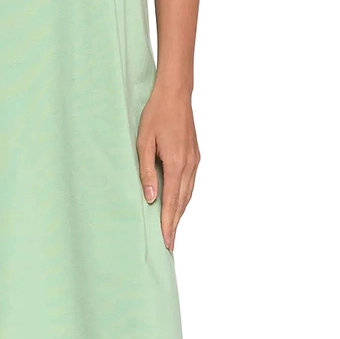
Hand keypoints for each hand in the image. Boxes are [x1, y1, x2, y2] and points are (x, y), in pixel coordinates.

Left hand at [136, 84, 199, 251]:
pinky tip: (179, 203)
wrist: (175, 94)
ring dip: (181, 212)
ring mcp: (194, 160)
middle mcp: (189, 165)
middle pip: (183, 202)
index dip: (168, 223)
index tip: (166, 241)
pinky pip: (190, 183)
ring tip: (172, 228)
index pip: (171, 201)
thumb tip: (150, 198)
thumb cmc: (156, 115)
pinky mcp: (195, 155)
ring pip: (188, 193)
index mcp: (176, 163)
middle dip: (175, 223)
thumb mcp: (143, 142)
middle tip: (169, 244)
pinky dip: (184, 197)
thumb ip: (146, 171)